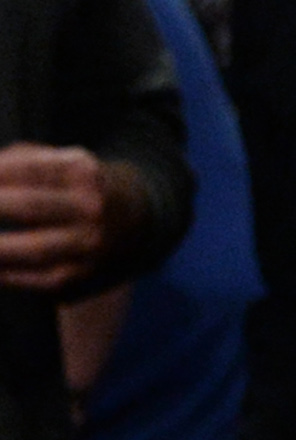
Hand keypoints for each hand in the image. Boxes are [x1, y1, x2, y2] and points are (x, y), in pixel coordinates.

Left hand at [0, 144, 130, 292]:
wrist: (138, 222)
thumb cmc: (78, 187)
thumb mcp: (60, 160)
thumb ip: (16, 161)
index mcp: (79, 170)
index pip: (20, 169)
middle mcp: (90, 207)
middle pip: (25, 207)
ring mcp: (90, 245)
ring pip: (31, 250)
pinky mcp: (84, 276)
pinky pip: (38, 279)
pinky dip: (4, 274)